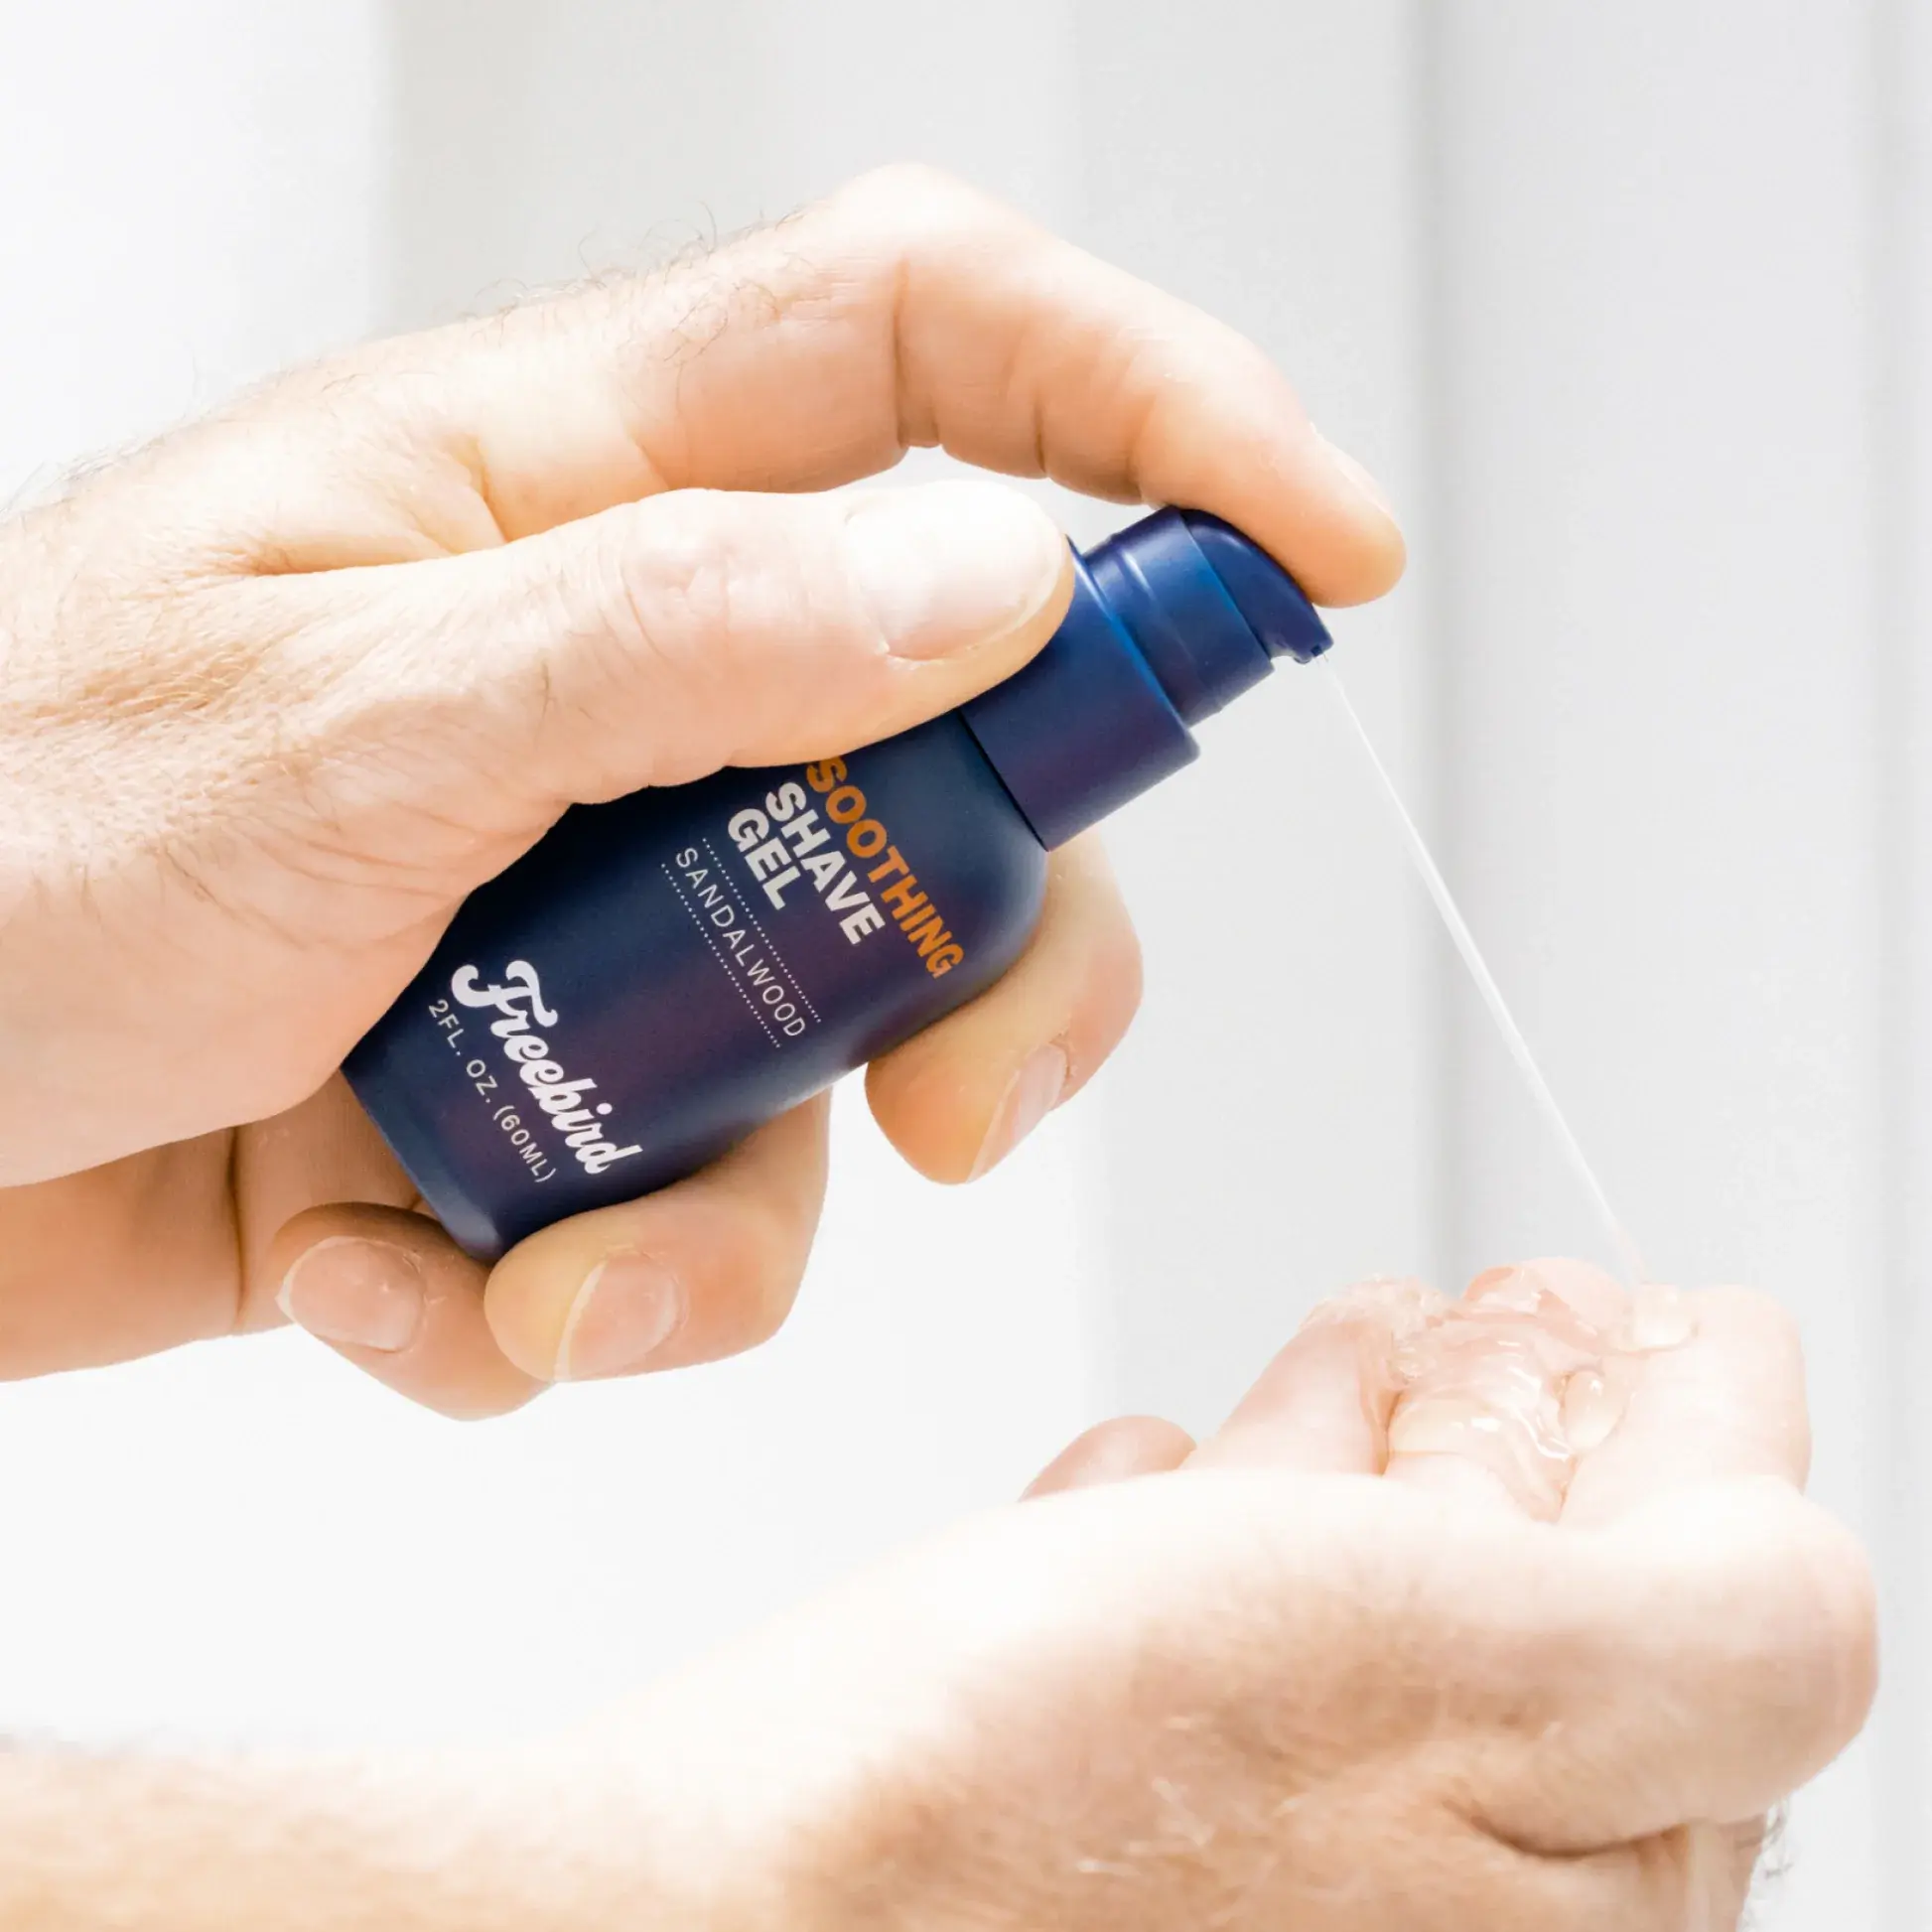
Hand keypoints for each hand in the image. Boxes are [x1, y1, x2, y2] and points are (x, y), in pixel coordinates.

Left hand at [0, 165, 1401, 1412]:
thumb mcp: (329, 720)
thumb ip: (676, 634)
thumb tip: (990, 576)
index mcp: (565, 495)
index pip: (932, 351)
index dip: (1158, 412)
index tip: (1321, 552)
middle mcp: (619, 687)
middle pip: (968, 761)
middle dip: (1006, 956)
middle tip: (967, 1100)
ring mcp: (592, 902)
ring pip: (840, 1047)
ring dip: (725, 1217)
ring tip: (539, 1277)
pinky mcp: (540, 1092)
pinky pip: (675, 1210)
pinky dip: (550, 1292)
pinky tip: (384, 1280)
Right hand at [533, 1264, 1871, 1929]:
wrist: (706, 1914)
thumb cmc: (1030, 1818)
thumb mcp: (1464, 1674)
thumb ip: (1715, 1623)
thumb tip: (1798, 1527)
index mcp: (1566, 1920)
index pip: (1714, 1641)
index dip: (1700, 1435)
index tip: (1674, 1311)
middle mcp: (1421, 1929)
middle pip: (1530, 1627)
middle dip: (1522, 1433)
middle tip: (1524, 1308)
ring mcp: (1251, 1889)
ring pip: (1356, 1629)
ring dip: (1358, 1462)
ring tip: (1361, 1344)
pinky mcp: (1103, 1848)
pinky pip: (1200, 1674)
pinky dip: (1203, 1550)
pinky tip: (1163, 1491)